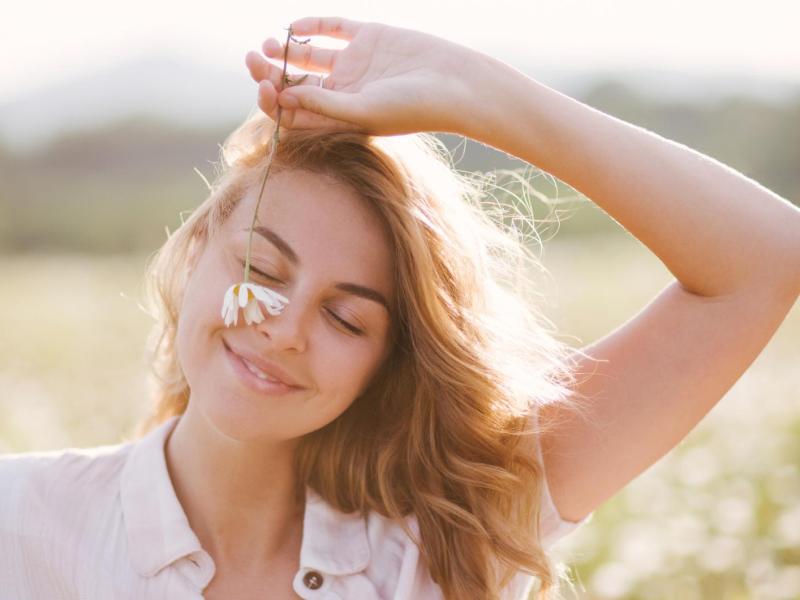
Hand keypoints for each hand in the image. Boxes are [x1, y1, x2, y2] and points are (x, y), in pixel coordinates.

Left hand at [245, 16, 478, 135]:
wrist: (456, 84)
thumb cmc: (414, 108)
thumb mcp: (364, 111)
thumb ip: (324, 105)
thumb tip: (281, 97)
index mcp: (341, 119)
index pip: (297, 112)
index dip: (275, 101)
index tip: (264, 87)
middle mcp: (344, 93)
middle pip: (297, 83)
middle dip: (271, 73)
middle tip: (252, 59)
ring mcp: (356, 64)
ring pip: (309, 57)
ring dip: (285, 51)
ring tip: (268, 44)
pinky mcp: (369, 38)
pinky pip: (333, 30)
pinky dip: (312, 26)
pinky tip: (296, 27)